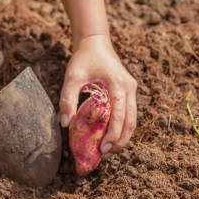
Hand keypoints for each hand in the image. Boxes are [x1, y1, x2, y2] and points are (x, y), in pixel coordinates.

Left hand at [59, 35, 136, 157]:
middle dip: (120, 141)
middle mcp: (129, 87)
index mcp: (118, 83)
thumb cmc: (83, 59)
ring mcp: (131, 89)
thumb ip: (67, 98)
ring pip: (133, 120)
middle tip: (105, 155)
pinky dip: (122, 128)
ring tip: (109, 151)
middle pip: (131, 122)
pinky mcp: (129, 91)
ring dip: (123, 136)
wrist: (95, 42)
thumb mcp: (71, 76)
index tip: (102, 149)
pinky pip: (129, 114)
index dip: (113, 135)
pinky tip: (110, 137)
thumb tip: (65, 123)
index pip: (120, 115)